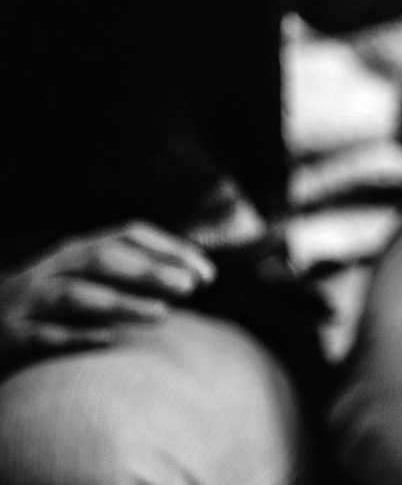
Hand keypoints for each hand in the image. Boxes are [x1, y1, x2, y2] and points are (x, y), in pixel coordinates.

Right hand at [0, 223, 213, 363]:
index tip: (207, 273)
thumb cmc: (41, 309)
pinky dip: (76, 335)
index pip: (127, 235)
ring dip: (121, 302)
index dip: (169, 249)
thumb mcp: (80, 282)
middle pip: (103, 260)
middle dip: (150, 271)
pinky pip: (44, 335)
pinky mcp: (9, 335)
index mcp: (73, 252)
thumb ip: (124, 276)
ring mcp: (27, 302)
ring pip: (75, 295)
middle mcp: (50, 269)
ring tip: (162, 314)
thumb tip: (189, 278)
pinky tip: (109, 340)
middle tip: (192, 288)